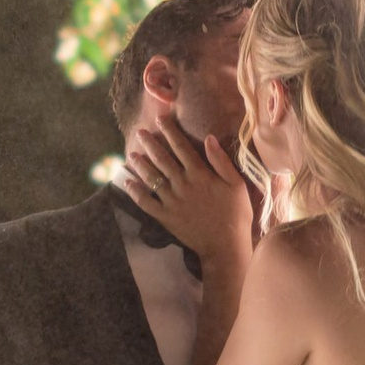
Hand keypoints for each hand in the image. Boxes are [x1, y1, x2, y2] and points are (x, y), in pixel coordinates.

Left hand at [119, 108, 256, 274]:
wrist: (225, 245)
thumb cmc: (235, 213)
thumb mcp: (236, 184)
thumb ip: (221, 160)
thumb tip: (209, 138)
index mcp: (199, 174)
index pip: (181, 147)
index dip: (169, 131)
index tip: (160, 119)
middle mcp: (182, 184)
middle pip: (162, 159)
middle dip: (150, 143)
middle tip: (139, 132)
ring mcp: (171, 201)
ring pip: (151, 178)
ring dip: (140, 164)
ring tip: (131, 154)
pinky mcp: (165, 217)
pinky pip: (146, 202)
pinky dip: (135, 192)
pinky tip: (128, 183)